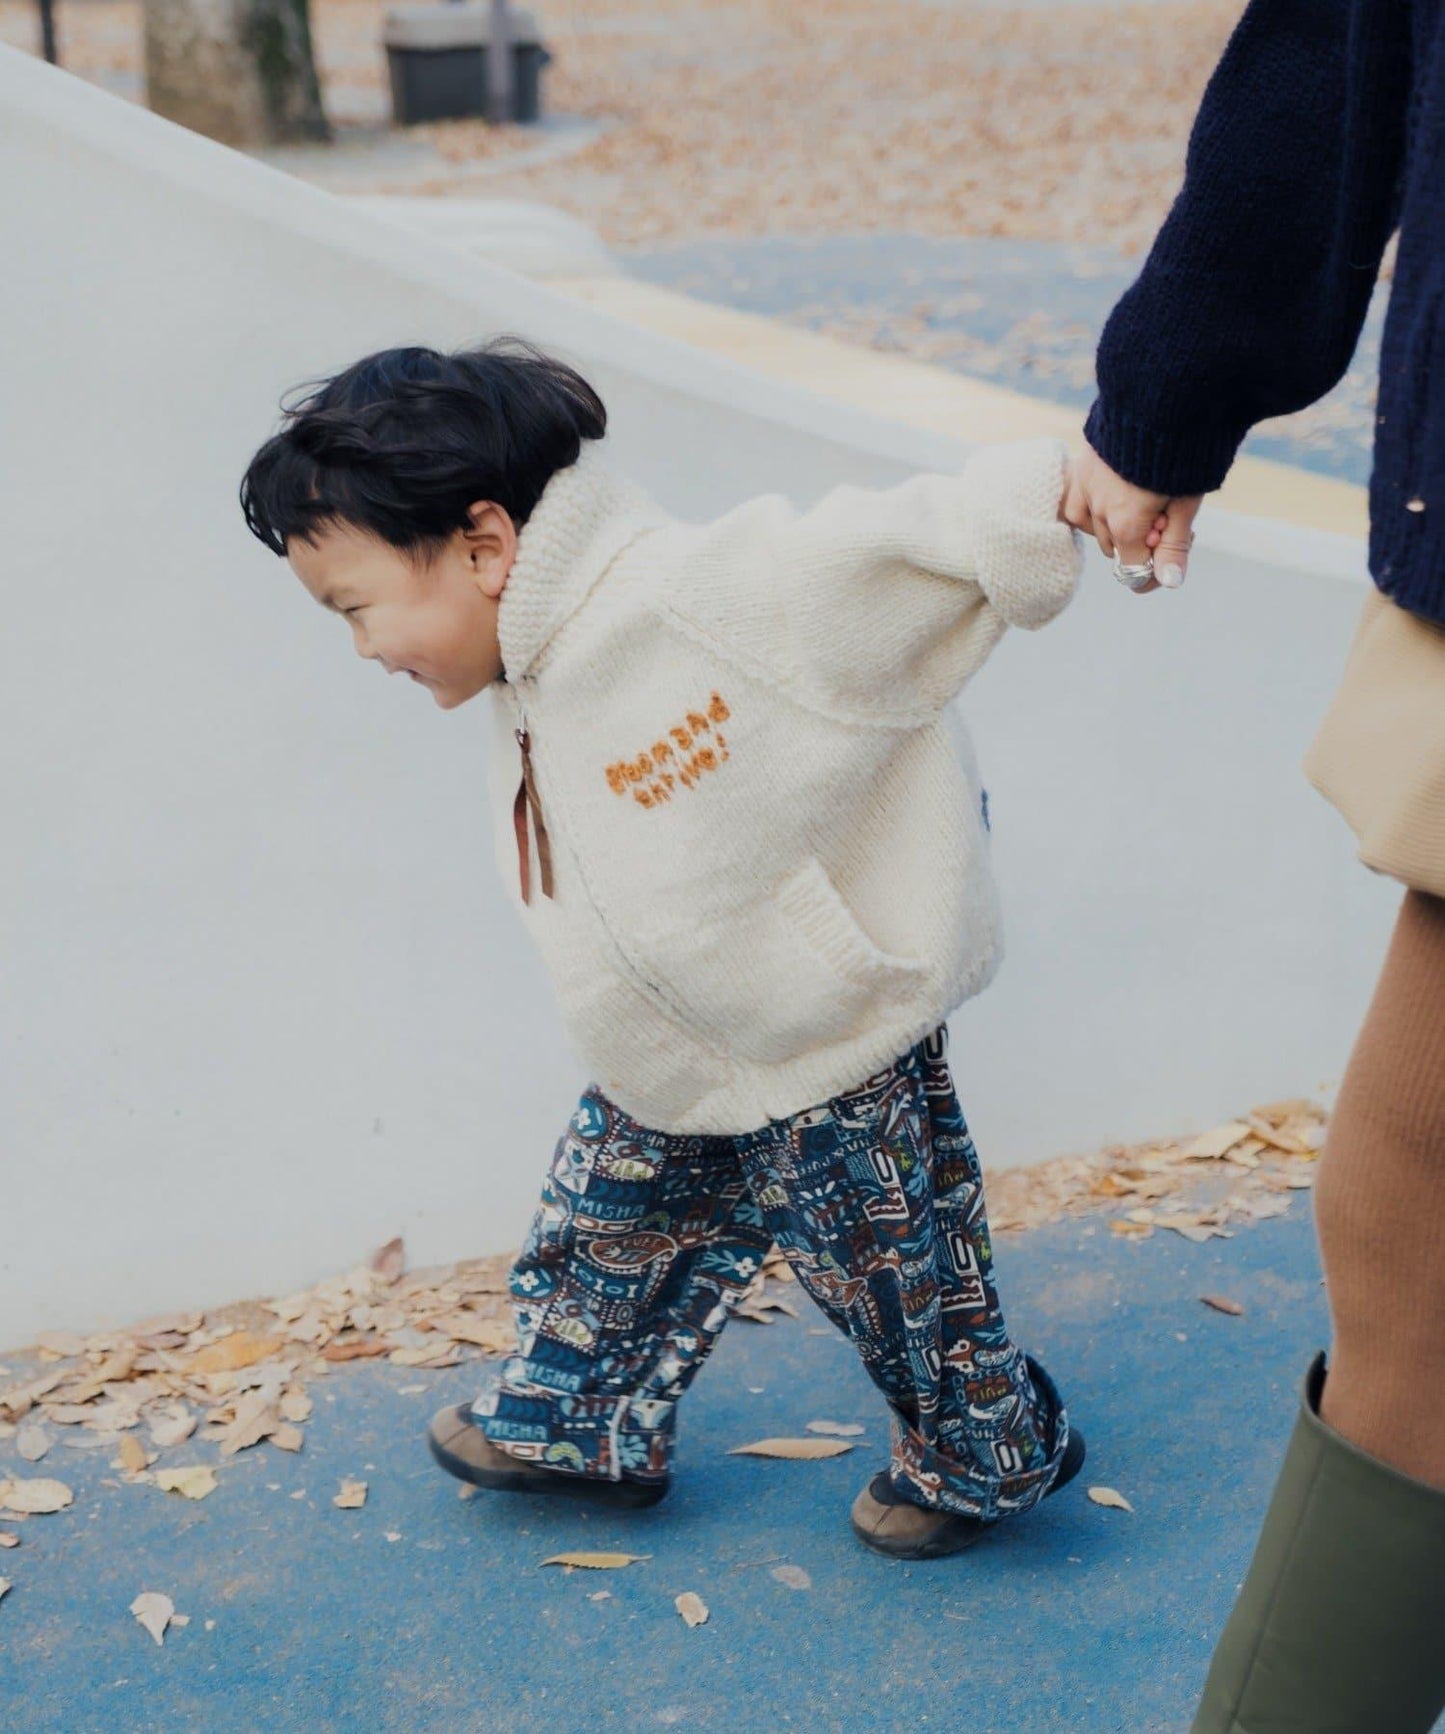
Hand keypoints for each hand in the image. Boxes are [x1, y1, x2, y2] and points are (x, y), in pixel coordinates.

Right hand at [1062, 444, 1202, 593]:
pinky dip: (1093, 504)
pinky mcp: (1078, 464)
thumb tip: (1168, 582)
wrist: (1164, 392)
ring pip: (1093, 525)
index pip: (1132, 569)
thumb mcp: (1187, 501)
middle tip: (1169, 511)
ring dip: (1115, 521)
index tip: (1175, 550)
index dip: (1155, 569)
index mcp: (1125, 522)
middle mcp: (1097, 508)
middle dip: (1140, 539)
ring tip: (1142, 496)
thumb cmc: (1184, 448)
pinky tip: (1113, 490)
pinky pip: (1076, 500)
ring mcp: (1083, 485)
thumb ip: (1174, 544)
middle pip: (1115, 547)